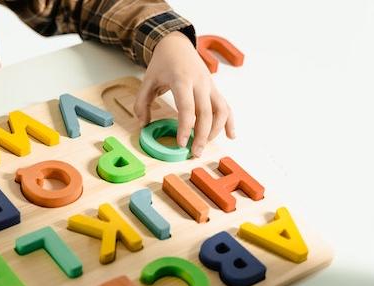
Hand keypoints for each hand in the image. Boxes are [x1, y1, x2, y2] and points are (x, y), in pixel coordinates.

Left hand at [134, 31, 234, 157]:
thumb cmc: (162, 63)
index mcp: (182, 80)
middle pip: (206, 113)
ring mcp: (210, 85)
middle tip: (194, 153)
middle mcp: (200, 83)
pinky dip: (229, 121)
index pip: (187, 107)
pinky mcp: (214, 89)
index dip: (185, 127)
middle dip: (202, 136)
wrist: (176, 44)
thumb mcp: (147, 80)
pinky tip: (231, 135)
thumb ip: (141, 103)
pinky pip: (226, 106)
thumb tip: (143, 124)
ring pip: (220, 110)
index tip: (182, 143)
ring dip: (215, 131)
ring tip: (204, 145)